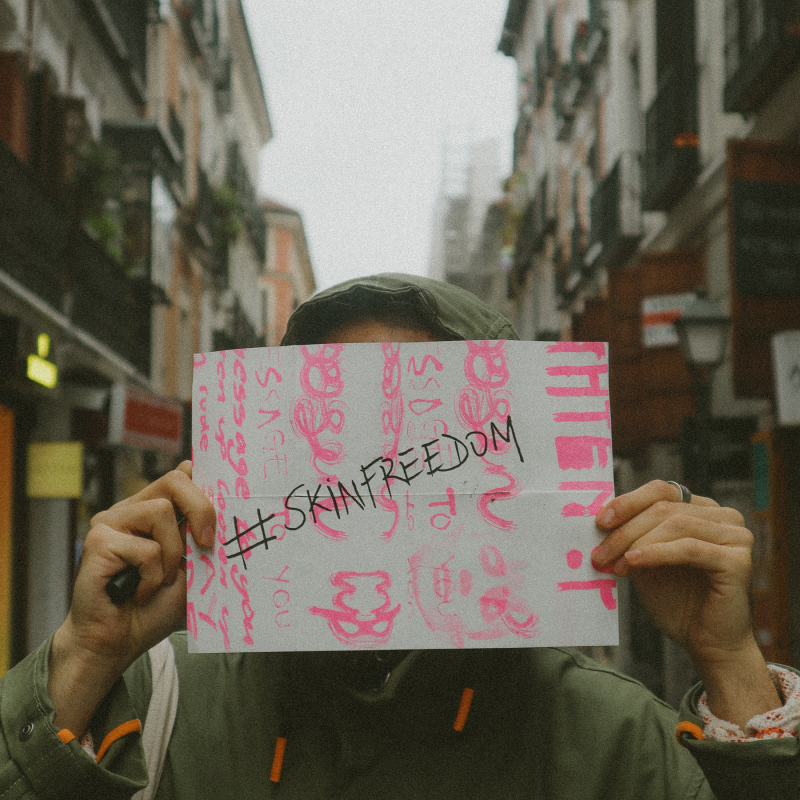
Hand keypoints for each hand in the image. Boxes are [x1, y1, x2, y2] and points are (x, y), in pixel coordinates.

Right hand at [49, 462, 215, 736]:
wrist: (118, 644)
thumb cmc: (155, 607)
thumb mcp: (192, 568)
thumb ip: (201, 538)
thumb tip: (224, 511)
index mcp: (153, 511)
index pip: (182, 477)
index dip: (205, 482)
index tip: (229, 499)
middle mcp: (131, 509)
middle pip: (174, 481)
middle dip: (200, 509)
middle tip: (208, 544)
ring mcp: (111, 521)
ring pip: (160, 512)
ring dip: (172, 554)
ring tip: (160, 581)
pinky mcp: (98, 540)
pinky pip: (145, 548)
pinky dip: (151, 577)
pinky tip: (138, 593)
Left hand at [592, 480, 780, 726]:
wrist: (707, 644)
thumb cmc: (676, 601)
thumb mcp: (645, 560)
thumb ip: (631, 536)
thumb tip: (597, 517)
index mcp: (702, 509)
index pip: (661, 490)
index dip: (628, 502)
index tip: (599, 522)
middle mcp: (724, 516)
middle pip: (664, 508)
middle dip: (625, 530)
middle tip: (598, 553)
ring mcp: (736, 536)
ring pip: (675, 525)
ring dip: (636, 543)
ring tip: (613, 564)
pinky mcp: (738, 560)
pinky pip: (688, 548)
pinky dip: (656, 553)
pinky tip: (633, 563)